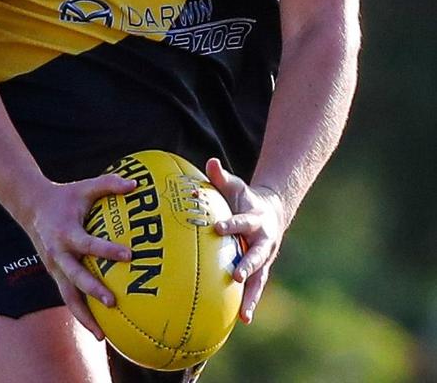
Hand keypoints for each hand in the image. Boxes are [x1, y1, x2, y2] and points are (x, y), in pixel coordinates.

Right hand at [25, 173, 136, 339]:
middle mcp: (58, 253)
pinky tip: (97, 330)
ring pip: (68, 296)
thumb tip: (135, 184)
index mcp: (66, 232)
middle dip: (93, 290)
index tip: (128, 255)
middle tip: (113, 302)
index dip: (107, 250)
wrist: (32, 207)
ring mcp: (55, 267)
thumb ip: (109, 184)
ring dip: (84, 316)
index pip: (88, 243)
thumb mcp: (84, 187)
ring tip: (102, 335)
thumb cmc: (65, 197)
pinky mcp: (55, 276)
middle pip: (75, 276)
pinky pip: (68, 298)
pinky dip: (80, 315)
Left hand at [206, 158, 284, 324]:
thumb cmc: (244, 198)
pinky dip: (250, 303)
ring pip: (259, 278)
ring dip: (252, 295)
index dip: (231, 224)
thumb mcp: (235, 186)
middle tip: (235, 276)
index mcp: (255, 219)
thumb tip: (210, 161)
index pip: (242, 221)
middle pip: (256, 255)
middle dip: (246, 265)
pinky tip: (242, 320)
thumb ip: (221, 176)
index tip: (218, 228)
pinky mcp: (261, 271)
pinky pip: (255, 288)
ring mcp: (264, 258)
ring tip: (244, 313)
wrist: (271, 213)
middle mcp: (263, 241)